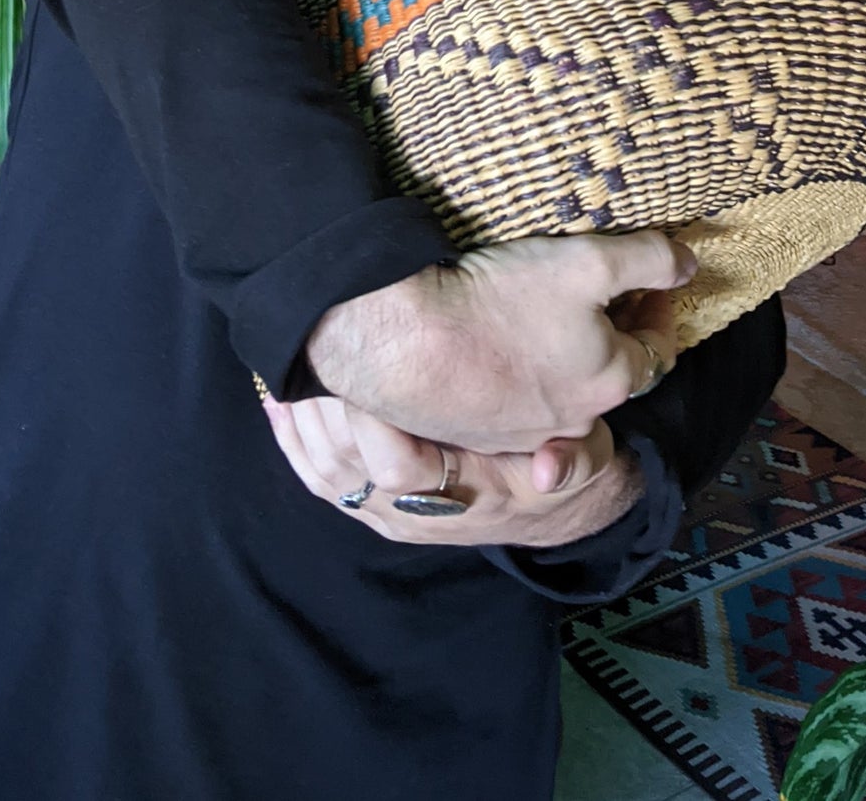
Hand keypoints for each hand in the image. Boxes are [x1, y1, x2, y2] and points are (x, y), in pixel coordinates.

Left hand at [262, 395, 644, 548]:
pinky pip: (319, 479)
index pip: (398, 467)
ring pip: (326, 472)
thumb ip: (576, 459)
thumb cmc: (559, 462)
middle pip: (347, 466)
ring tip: (290, 367)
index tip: (362, 367)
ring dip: (304, 422)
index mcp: (463, 497)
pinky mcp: (370, 503)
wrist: (543, 504)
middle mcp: (416, 513)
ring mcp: (388, 512)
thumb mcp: (586, 457)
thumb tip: (553, 469)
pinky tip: (279, 403)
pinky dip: (293, 442)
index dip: (372, 419)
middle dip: (325, 408)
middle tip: (312, 352)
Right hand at [306, 230, 694, 452]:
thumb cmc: (500, 299)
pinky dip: (517, 370)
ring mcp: (518, 432)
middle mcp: (571, 419)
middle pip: (608, 373)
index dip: (662, 313)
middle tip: (604, 292)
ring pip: (558, 390)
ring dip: (563, 354)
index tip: (658, 285)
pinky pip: (509, 399)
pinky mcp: (472, 430)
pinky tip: (495, 337)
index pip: (657, 352)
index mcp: (608, 380)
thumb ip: (648, 259)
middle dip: (613, 333)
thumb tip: (688, 264)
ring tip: (546, 310)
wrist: (402, 343)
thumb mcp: (588, 262)